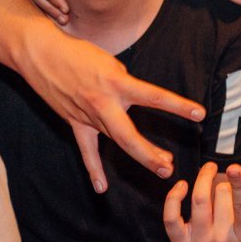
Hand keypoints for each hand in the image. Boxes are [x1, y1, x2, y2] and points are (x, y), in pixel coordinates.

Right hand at [13, 33, 205, 192]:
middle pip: (129, 136)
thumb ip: (126, 84)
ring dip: (139, 155)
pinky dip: (93, 169)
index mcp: (117, 83)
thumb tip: (138, 100)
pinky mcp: (74, 121)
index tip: (199, 114)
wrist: (41, 53)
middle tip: (170, 166)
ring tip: (162, 168)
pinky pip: (86, 150)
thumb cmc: (80, 53)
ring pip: (115, 142)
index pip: (154, 97)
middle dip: (150, 154)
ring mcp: (87, 116)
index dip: (178, 106)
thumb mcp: (111, 63)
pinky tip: (101, 188)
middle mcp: (103, 103)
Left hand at [164, 162, 240, 241]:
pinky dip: (174, 198)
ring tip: (208, 170)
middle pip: (220, 197)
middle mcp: (222, 240)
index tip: (235, 167)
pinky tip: (182, 186)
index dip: (239, 186)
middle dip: (223, 182)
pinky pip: (170, 217)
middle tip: (225, 178)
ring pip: (198, 202)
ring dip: (201, 180)